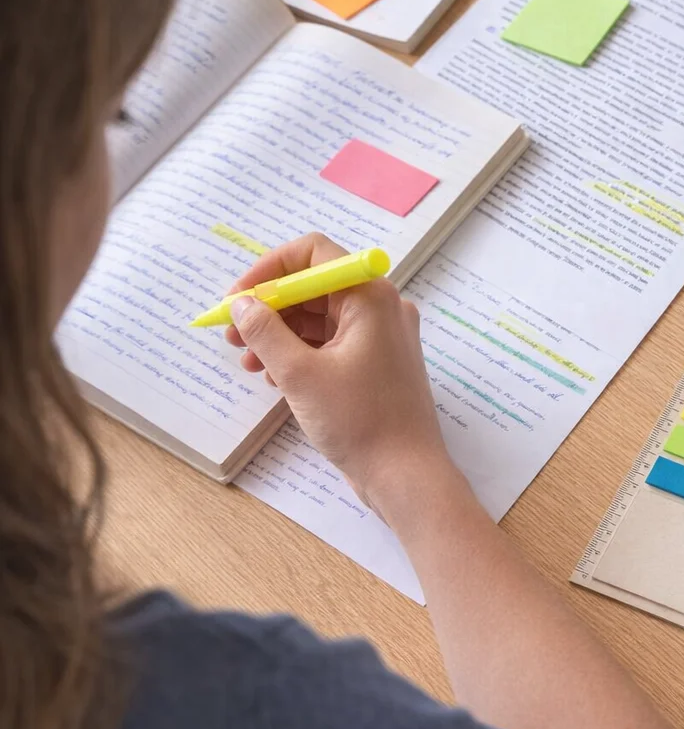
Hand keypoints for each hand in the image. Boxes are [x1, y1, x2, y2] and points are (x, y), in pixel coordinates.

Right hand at [224, 234, 453, 511]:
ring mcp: (381, 335)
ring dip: (280, 334)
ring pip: (320, 318)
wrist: (406, 475)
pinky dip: (301, 354)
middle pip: (314, 287)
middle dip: (269, 308)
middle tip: (232, 336)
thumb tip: (241, 304)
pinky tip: (274, 378)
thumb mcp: (300, 375)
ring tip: (248, 364)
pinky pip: (332, 343)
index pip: (313, 253)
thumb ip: (266, 332)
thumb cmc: (359, 421)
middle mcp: (380, 307)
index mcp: (370, 295)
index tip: (236, 299)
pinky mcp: (376, 363)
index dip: (268, 270)